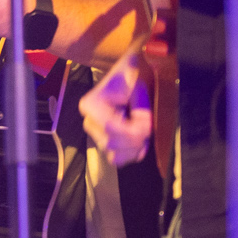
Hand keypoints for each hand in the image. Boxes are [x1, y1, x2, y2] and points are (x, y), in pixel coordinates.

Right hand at [80, 45, 153, 167]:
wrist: (125, 79)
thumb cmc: (131, 79)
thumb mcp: (137, 84)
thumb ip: (141, 105)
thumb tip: (144, 127)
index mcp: (91, 105)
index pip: (110, 128)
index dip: (132, 130)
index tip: (146, 122)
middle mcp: (89, 122)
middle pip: (112, 143)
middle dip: (135, 139)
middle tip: (147, 125)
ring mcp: (95, 135)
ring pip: (114, 155)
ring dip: (133, 148)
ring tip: (143, 133)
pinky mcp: (104, 144)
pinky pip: (116, 159)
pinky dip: (131, 154)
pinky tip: (139, 142)